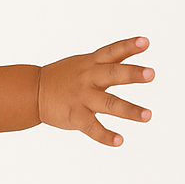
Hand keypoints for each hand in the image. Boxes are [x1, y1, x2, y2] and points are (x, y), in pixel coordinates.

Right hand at [38, 36, 153, 145]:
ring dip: (128, 110)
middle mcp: (88, 79)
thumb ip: (111, 59)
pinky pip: (92, 127)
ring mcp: (81, 98)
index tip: (146, 42)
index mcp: (91, 63)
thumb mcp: (85, 62)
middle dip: (131, 74)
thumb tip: (137, 45)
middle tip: (151, 74)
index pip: (112, 52)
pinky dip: (105, 135)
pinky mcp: (75, 116)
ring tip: (147, 116)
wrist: (33, 92)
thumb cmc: (64, 76)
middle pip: (112, 74)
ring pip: (108, 103)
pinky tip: (119, 141)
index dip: (128, 46)